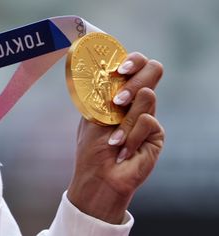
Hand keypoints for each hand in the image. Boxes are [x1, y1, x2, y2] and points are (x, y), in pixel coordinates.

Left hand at [67, 52, 164, 223]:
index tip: (118, 71)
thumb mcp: (94, 114)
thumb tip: (111, 70)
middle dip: (134, 81)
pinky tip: (123, 151)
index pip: (135, 65)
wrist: (100, 176)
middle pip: (153, 70)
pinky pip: (148, 121)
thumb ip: (106, 92)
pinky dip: (131, 136)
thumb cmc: (92, 147)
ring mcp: (148, 115)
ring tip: (113, 140)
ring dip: (125, 119)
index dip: (132, 61)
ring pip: (147, 96)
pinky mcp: (156, 132)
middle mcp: (137, 101)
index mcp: (122, 94)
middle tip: (118, 100)